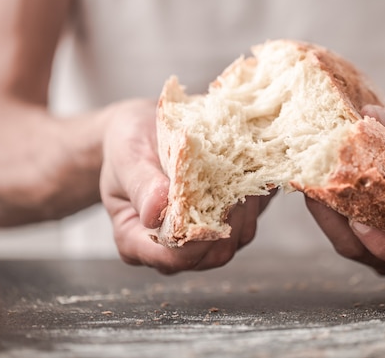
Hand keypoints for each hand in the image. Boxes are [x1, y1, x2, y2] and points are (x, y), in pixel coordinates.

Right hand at [99, 99, 272, 273]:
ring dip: (247, 206)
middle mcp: (171, 246)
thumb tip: (156, 212)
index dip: (197, 237)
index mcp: (135, 240)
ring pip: (238, 238)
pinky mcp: (226, 220)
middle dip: (228, 219)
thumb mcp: (128, 157)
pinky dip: (256, 196)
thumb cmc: (129, 142)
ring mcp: (201, 237)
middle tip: (234, 178)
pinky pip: (251, 218)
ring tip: (244, 169)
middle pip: (211, 254)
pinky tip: (252, 168)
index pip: (173, 257)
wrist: (144, 126)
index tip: (211, 200)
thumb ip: (141, 186)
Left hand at [305, 106, 384, 277]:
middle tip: (318, 188)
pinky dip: (326, 208)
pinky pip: (341, 230)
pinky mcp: (365, 235)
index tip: (360, 224)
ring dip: (326, 215)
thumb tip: (371, 116)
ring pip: (349, 244)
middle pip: (372, 254)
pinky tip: (313, 179)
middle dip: (341, 224)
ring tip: (310, 179)